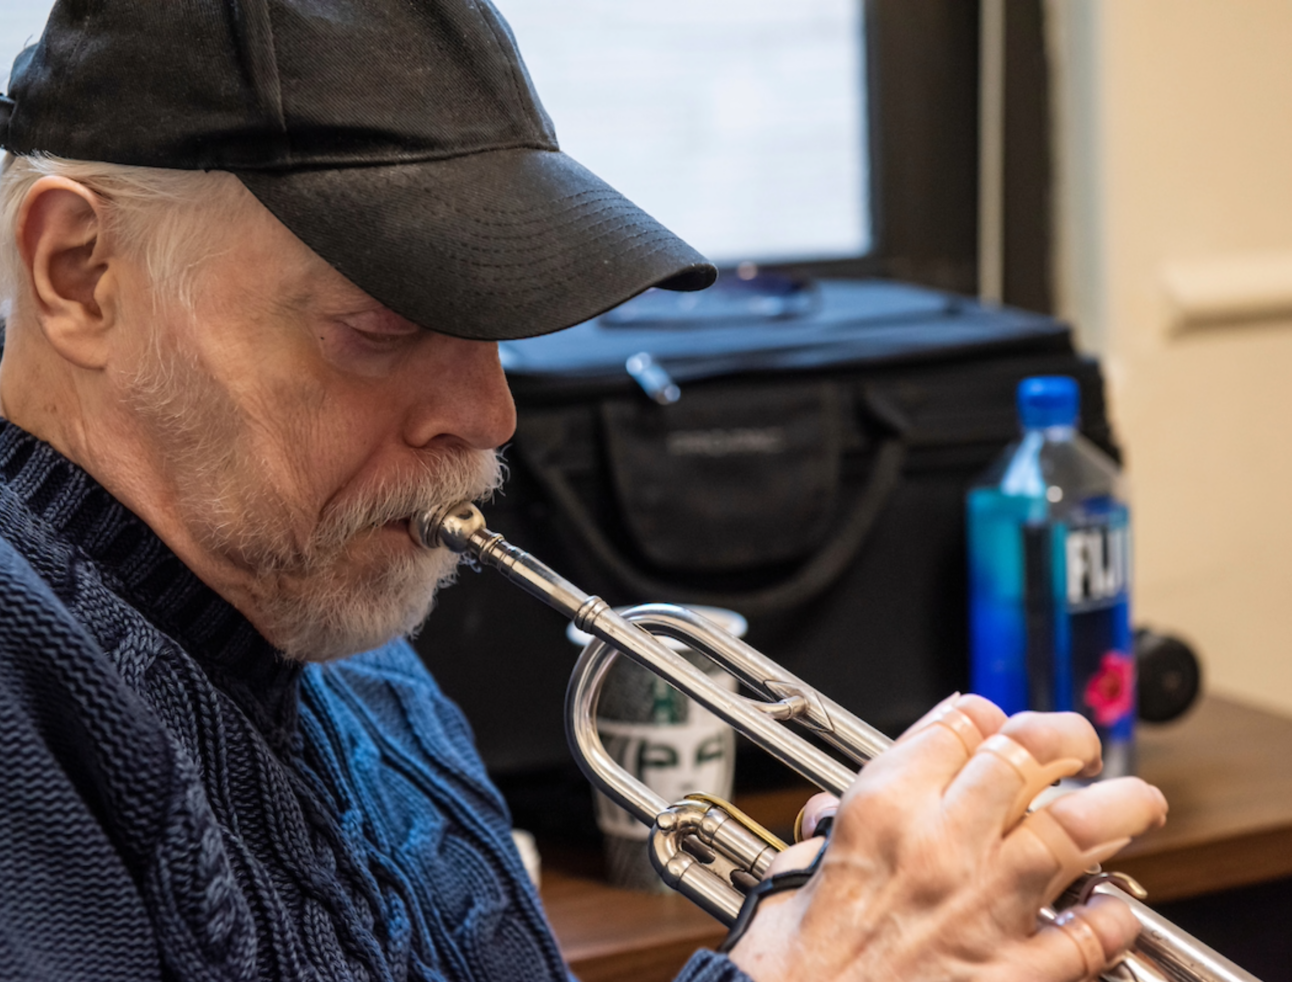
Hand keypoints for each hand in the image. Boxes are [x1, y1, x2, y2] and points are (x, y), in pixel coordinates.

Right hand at [728, 695, 1167, 981]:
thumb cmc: (794, 969)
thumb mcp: (792, 874)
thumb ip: (826, 837)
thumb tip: (832, 820)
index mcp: (881, 810)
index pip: (959, 723)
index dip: (990, 717)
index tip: (1000, 729)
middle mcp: (937, 845)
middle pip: (1028, 754)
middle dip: (1068, 740)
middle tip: (1082, 751)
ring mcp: (980, 907)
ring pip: (1076, 830)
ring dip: (1119, 809)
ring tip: (1135, 805)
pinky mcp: (1011, 975)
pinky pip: (1088, 933)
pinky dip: (1113, 917)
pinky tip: (1113, 909)